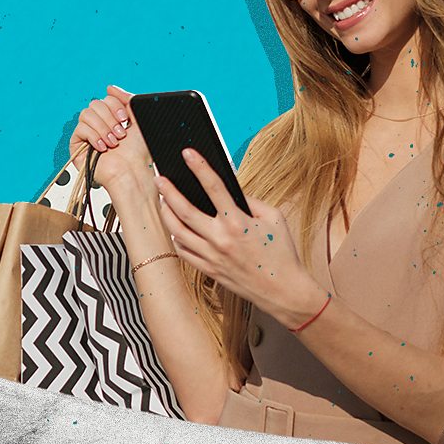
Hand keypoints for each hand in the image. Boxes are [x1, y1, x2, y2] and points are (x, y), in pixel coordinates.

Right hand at [68, 84, 155, 194]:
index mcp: (111, 117)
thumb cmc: (138, 152)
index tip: (126, 120)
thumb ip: (127, 100)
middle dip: (110, 119)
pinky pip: (80, 129)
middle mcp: (98, 124)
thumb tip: (110, 87)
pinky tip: (103, 148)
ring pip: (86, 114)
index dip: (115, 106)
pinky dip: (94, 137)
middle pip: (94, 104)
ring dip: (103, 128)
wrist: (132, 171)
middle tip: (121, 135)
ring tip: (113, 143)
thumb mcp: (138, 119)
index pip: (105, 99)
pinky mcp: (77, 145)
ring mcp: (87, 134)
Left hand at [155, 147, 326, 328]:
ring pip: (178, 232)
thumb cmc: (282, 253)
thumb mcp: (274, 218)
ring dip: (166, 213)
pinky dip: (176, 238)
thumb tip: (231, 190)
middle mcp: (221, 239)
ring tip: (163, 201)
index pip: (213, 187)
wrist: (283, 290)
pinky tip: (175, 228)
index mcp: (238, 222)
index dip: (199, 167)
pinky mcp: (209, 270)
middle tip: (159, 178)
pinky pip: (184, 252)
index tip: (187, 153)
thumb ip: (251, 201)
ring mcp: (212, 256)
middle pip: (184, 210)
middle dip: (168, 191)